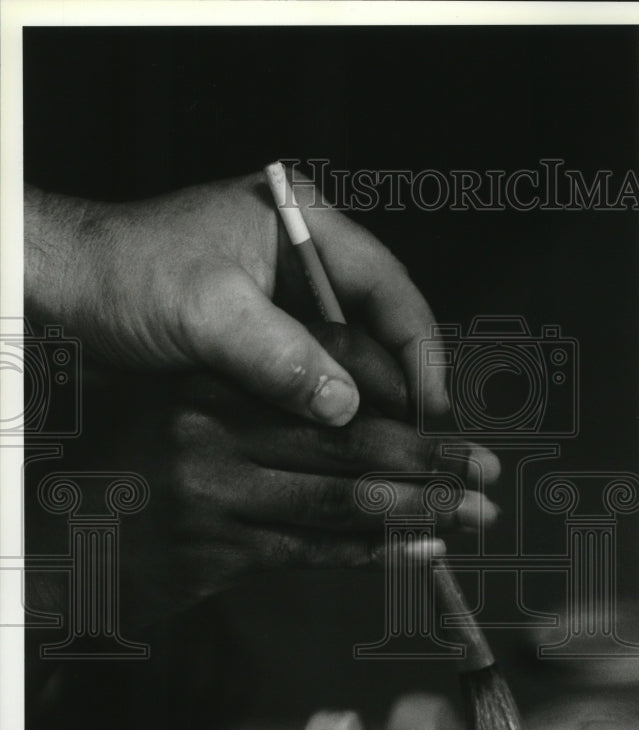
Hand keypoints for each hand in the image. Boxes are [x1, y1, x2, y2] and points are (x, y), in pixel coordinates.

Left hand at [24, 171, 444, 426]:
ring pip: (345, 355)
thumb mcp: (206, 312)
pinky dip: (325, 406)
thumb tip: (346, 408)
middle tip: (418, 445)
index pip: (388, 286)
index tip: (431, 406)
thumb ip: (279, 356)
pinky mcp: (264, 331)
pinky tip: (337, 444)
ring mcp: (284, 295)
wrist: (66, 284)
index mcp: (304, 224)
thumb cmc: (127, 275)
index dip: (419, 349)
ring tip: (389, 455)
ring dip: (364, 403)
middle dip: (398, 385)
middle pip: (375, 325)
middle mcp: (304, 256)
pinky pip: (311, 370)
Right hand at [69, 328, 496, 626]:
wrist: (79, 532)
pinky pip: (313, 550)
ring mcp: (212, 496)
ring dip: (417, 510)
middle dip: (428, 461)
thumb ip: (275, 405)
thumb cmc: (156, 463)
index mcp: (215, 380)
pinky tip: (422, 549)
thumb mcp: (204, 410)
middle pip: (346, 444)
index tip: (456, 428)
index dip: (404, 407)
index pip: (330, 386)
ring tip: (475, 515)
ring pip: (339, 501)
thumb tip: (383, 416)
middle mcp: (210, 431)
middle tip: (486, 473)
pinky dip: (374, 550)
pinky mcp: (215, 553)